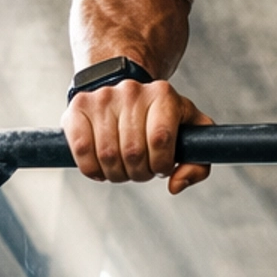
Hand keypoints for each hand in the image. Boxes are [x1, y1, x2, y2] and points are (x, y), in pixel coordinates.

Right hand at [63, 79, 213, 195]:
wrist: (127, 95)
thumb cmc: (162, 120)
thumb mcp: (190, 135)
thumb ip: (197, 165)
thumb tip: (175, 184)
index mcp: (163, 94)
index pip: (160, 140)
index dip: (160, 165)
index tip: (160, 168)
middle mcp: (132, 91)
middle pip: (133, 152)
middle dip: (139, 173)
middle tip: (140, 169)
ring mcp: (103, 97)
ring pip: (107, 154)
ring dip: (116, 173)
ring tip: (123, 167)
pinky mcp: (78, 106)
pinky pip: (81, 148)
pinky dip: (91, 168)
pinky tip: (100, 166)